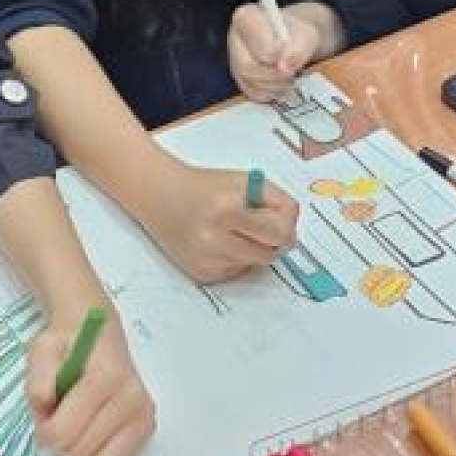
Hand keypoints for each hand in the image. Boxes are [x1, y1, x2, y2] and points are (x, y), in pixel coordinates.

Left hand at [24, 314, 154, 455]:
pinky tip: (90, 433)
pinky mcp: (146, 428)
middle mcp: (130, 397)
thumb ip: (38, 379)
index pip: (63, 432)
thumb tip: (44, 405)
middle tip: (57, 419)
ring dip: (77, 453)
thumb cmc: (68, 345)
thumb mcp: (42, 350)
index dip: (44, 432)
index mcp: (105, 376)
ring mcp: (142, 415)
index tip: (43, 418)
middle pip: (79, 453)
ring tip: (74, 425)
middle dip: (60, 442)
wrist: (97, 336)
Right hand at [141, 161, 299, 282]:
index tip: (281, 220)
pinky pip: (237, 272)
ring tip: (234, 230)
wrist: (163, 197)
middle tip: (260, 225)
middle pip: (270, 254)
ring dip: (253, 249)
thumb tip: (292, 238)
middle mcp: (214, 239)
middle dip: (272, 240)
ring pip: (255, 265)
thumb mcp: (246, 182)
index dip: (286, 226)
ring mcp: (207, 260)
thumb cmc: (207, 187)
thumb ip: (278, 203)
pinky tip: (219, 242)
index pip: (279, 232)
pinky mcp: (202, 274)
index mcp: (227, 210)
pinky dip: (235, 258)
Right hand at [228, 2, 339, 103]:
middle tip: (291, 73)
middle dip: (274, 75)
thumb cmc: (297, 34)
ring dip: (274, 85)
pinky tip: (280, 85)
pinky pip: (251, 92)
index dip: (275, 55)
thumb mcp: (306, 35)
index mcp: (246, 18)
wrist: (295, 40)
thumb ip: (298, 48)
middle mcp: (235, 38)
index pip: (254, 42)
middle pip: (247, 66)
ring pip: (249, 81)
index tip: (289, 57)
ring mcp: (234, 59)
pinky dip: (270, 93)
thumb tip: (283, 68)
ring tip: (288, 78)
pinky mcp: (239, 77)